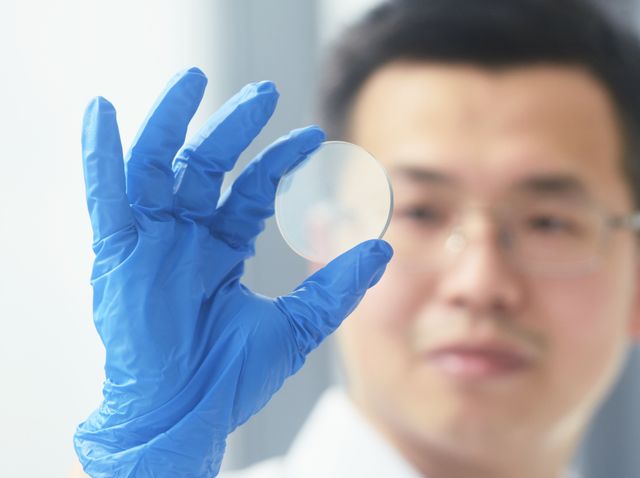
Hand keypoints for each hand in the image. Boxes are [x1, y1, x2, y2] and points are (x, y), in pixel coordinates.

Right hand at [74, 68, 391, 476]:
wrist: (186, 416)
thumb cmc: (232, 376)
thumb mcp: (297, 324)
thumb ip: (336, 286)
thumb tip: (383, 248)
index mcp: (224, 247)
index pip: (252, 188)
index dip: (279, 161)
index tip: (313, 137)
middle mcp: (187, 236)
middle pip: (207, 166)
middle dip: (233, 128)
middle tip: (263, 92)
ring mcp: (152, 241)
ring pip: (158, 167)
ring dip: (171, 123)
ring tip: (190, 80)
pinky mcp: (118, 255)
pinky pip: (106, 198)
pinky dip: (100, 157)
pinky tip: (101, 114)